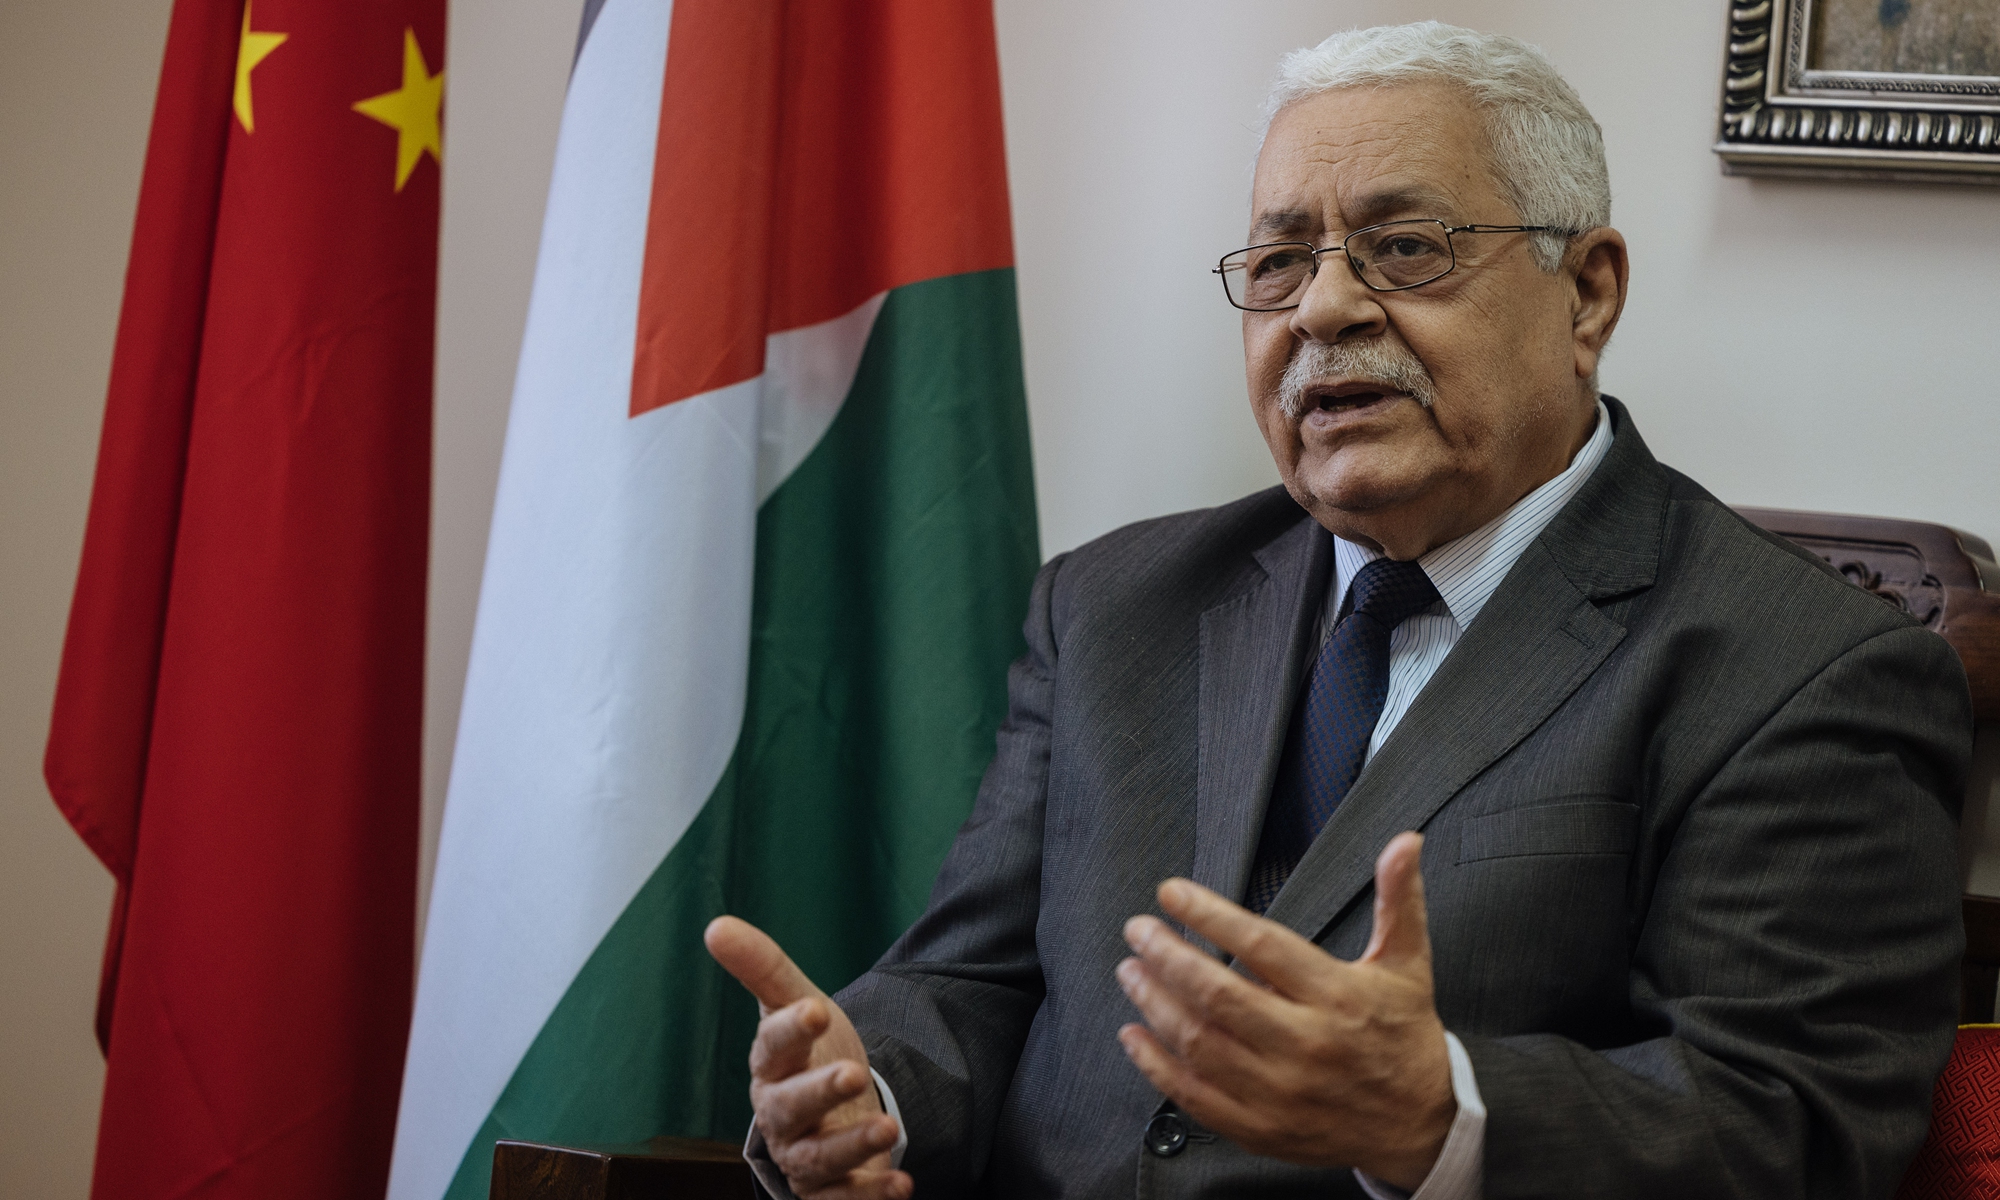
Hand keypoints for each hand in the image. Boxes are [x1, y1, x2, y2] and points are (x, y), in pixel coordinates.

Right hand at [704, 917, 910, 1199]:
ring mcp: (803, 1155)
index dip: (791, 1030)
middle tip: (852, 1074)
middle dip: (820, 1092)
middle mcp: (780, 1113)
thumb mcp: (793, 1001)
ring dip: (852, 1146)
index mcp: (771, 1064)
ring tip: (889, 1129)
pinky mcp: (828, 1190)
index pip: (773, 1045)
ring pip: (818, 1159)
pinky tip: (901, 1184)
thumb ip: (762, 966)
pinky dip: (869, 1197)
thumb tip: (716, 925)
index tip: (816, 1010)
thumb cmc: (807, 1052)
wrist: (827, 1110)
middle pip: (791, 1107)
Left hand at [1114, 831, 1454, 1190]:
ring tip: (1131, 970)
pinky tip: (1135, 1035)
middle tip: (1138, 929)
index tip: (1171, 893)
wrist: (1418, 1126)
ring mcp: (1281, 1091)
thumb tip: (1404, 842)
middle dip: (1167, 955)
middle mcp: (1307, 1044)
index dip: (1209, 915)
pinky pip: (1197, 1097)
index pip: (1261, 946)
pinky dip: (1157, 1066)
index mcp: (1337, 996)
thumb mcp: (1407, 964)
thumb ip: (1398, 899)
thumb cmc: (1404, 1036)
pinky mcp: (1262, 1128)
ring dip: (1154, 1003)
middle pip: (1218, 994)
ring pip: (1200, 1043)